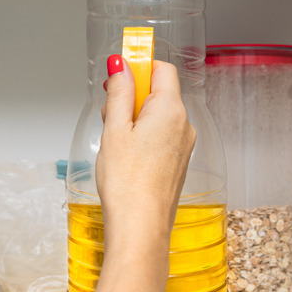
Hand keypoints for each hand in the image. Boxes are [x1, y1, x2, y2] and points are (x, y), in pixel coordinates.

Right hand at [78, 55, 194, 291]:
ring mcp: (183, 145)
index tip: (119, 68)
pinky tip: (125, 154)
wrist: (141, 227)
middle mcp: (183, 125)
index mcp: (170, 110)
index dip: (139, 65)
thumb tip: (121, 66)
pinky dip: (143, 135)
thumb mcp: (114, 129)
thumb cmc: (128, 183)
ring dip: (135, 117)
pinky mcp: (177, 162)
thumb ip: (119, 93)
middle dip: (132, 94)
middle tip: (109, 111)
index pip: (162, 69)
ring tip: (114, 139)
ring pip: (158, 115)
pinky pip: (161, 135)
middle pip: (159, 92)